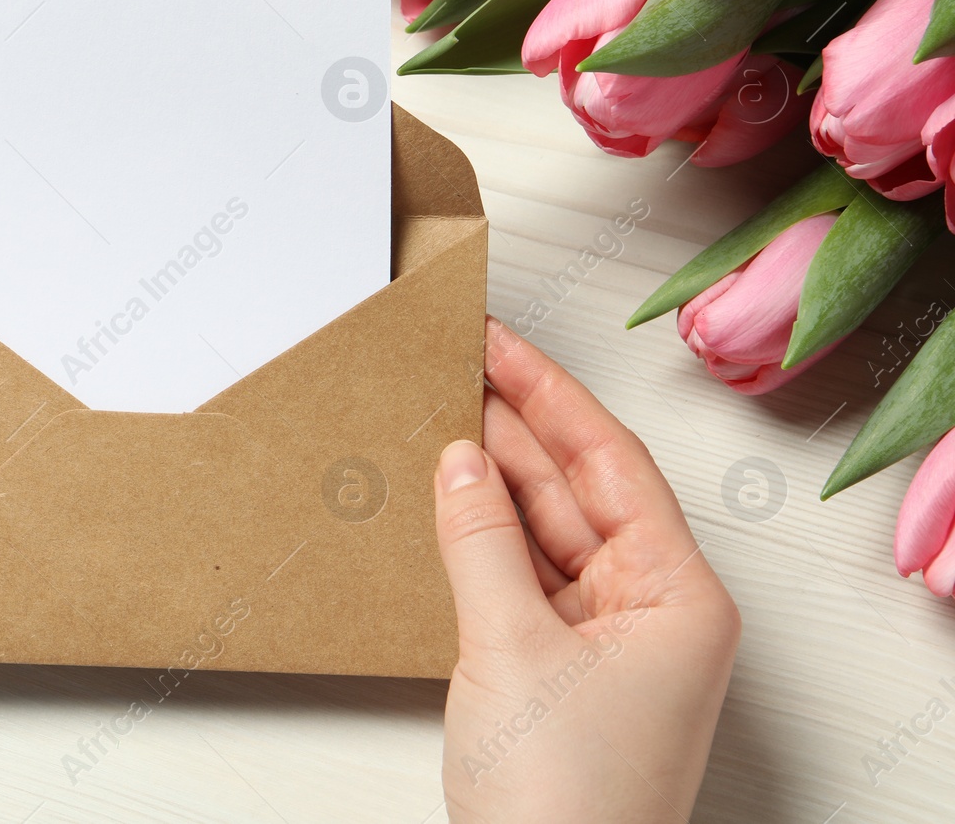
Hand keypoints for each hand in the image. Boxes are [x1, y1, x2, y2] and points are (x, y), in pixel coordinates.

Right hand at [435, 317, 739, 821]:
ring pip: (549, 532)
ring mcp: (610, 641)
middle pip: (581, 490)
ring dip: (497, 481)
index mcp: (679, 595)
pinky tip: (451, 500)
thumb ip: (480, 542)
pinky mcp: (566, 668)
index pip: (611, 462)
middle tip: (458, 366)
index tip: (499, 344)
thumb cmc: (563, 800)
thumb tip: (458, 462)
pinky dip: (487, 540)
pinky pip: (527, 578)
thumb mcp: (510, 647)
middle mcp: (656, 609)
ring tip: (442, 415)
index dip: (550, 395)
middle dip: (519, 430)